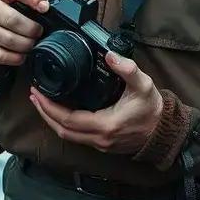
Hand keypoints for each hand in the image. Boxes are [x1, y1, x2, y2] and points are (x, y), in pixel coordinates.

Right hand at [0, 0, 62, 65]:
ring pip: (8, 40)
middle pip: (13, 20)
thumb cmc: (6, 4)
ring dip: (26, 45)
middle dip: (32, 29)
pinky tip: (23, 54)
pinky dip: (15, 58)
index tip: (46, 8)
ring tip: (33, 43)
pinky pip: (0, 55)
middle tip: (40, 32)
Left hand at [29, 51, 163, 154]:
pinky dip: (64, 125)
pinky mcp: (103, 145)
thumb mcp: (143, 84)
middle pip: (61, 130)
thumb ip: (127, 68)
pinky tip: (61, 112)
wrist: (165, 131)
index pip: (67, 119)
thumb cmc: (153, 109)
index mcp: (104, 125)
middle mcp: (99, 138)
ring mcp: (100, 144)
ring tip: (42, 103)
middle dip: (44, 113)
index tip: (37, 93)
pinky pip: (77, 137)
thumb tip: (110, 54)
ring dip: (52, 120)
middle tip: (34, 95)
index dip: (49, 107)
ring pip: (68, 136)